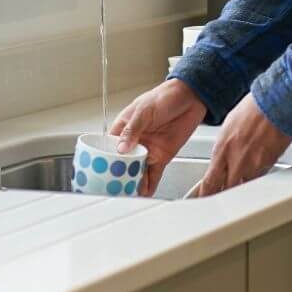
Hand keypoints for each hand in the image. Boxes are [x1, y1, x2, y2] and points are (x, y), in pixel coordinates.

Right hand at [110, 80, 207, 196]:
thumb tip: (121, 148)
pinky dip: (149, 184)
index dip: (104, 160)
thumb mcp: (145, 110)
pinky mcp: (162, 156)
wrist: (190, 98)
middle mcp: (134, 142)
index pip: (109, 147)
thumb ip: (133, 130)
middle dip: (117, 176)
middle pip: (122, 163)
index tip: (100, 172)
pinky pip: (153, 174)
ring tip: (126, 194)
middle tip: (113, 189)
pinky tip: (144, 193)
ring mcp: (148, 150)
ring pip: (136, 171)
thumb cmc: (165, 96)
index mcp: (124, 128)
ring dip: (132, 183)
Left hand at [195, 94, 290, 197]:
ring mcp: (253, 165)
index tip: (202, 197)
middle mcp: (235, 160)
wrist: (278, 103)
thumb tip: (224, 154)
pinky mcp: (269, 165)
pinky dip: (256, 178)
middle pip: (224, 189)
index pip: (209, 181)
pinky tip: (257, 172)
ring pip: (243, 187)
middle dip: (221, 194)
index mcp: (222, 148)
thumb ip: (226, 145)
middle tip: (218, 197)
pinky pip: (259, 178)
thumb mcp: (231, 124)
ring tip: (239, 186)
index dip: (204, 193)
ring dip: (240, 187)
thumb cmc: (256, 108)